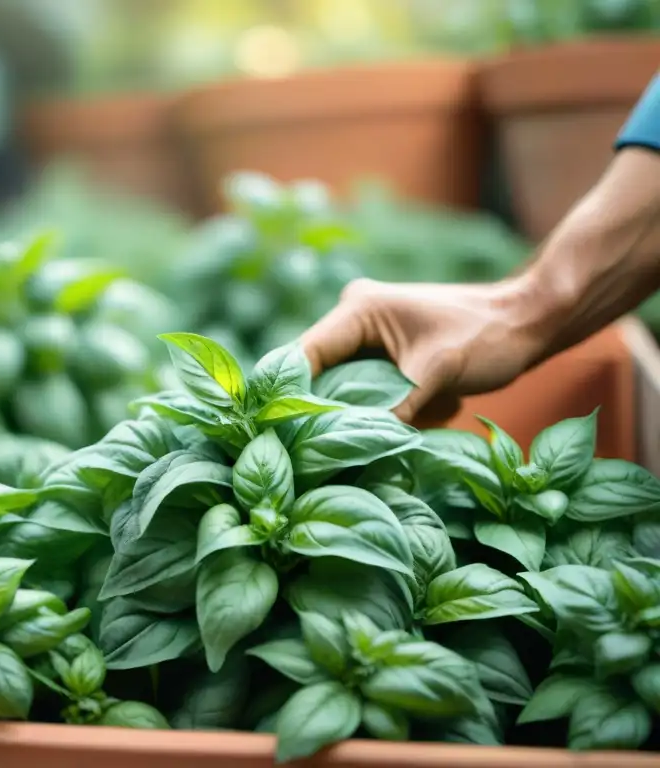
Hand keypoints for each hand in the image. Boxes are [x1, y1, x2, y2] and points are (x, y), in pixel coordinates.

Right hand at [299, 278, 547, 425]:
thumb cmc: (487, 336)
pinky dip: (387, 411)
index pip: (304, 356)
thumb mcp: (435, 374)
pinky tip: (422, 416)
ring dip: (362, 415)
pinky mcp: (387, 357)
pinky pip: (369, 391)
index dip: (292, 395)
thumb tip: (355, 448)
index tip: (288, 435)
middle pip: (319, 376)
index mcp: (358, 310)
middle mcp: (355, 320)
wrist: (531, 323)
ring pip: (345, 388)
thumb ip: (392, 409)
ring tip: (383, 437)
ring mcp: (370, 338)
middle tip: (329, 451)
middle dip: (329, 412)